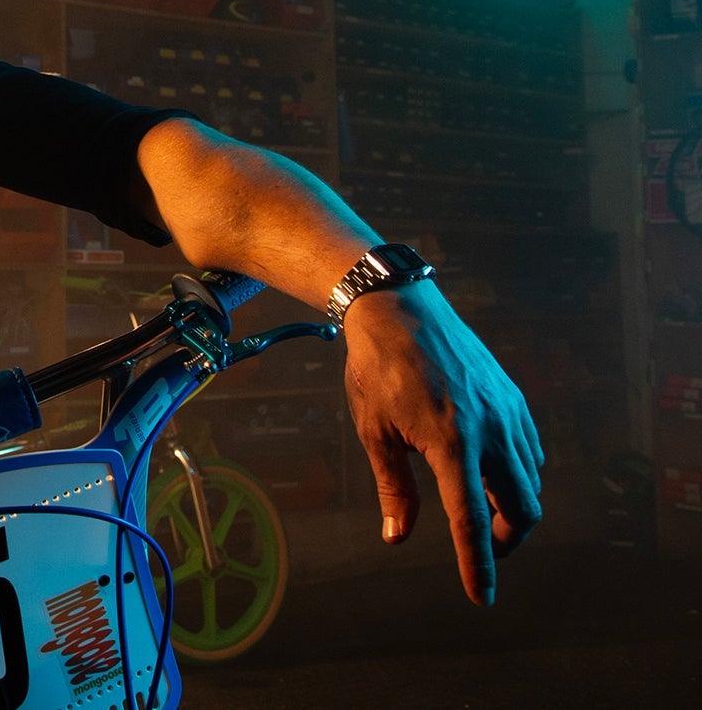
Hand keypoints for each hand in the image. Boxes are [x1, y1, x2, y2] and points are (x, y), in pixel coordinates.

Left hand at [341, 282, 543, 604]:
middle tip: (481, 549)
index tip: (480, 595)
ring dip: (512, 507)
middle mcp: (490, 429)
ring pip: (530, 481)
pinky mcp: (514, 398)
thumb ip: (394, 487)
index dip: (477, 564)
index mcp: (450, 442)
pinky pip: (529, 451)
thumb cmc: (377, 369)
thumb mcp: (374, 431)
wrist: (399, 310)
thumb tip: (397, 536)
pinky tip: (490, 474)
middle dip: (506, 539)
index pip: (471, 519)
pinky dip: (517, 474)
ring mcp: (508, 412)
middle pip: (521, 508)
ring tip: (479, 512)